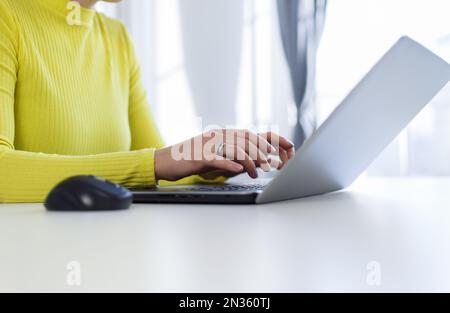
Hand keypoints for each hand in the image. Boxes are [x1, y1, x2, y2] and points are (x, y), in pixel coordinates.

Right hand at [155, 129, 294, 180]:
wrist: (164, 161)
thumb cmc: (189, 160)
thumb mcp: (212, 155)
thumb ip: (229, 156)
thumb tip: (248, 163)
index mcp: (221, 135)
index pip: (247, 134)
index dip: (265, 140)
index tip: (278, 147)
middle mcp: (216, 137)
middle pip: (245, 139)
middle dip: (261, 150)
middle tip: (270, 163)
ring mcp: (207, 146)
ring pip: (234, 149)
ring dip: (249, 160)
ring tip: (258, 171)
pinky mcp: (199, 157)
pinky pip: (217, 159)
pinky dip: (230, 164)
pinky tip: (239, 170)